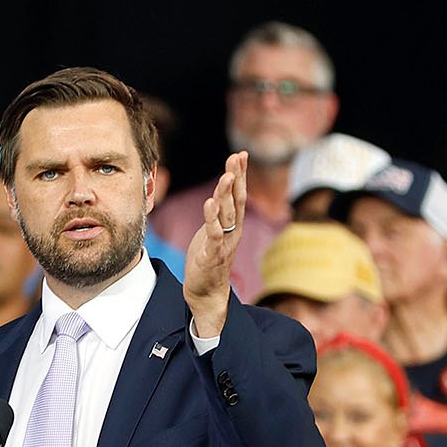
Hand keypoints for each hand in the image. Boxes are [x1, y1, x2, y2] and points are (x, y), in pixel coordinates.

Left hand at [182, 151, 247, 337]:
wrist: (206, 292)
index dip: (240, 175)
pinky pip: (214, 234)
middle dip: (237, 178)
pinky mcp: (212, 254)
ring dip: (227, 195)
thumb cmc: (208, 259)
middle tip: (237, 157)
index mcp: (233, 225)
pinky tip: (209, 203)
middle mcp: (232, 232)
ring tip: (226, 176)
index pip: (238, 195)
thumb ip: (218, 213)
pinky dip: (212, 218)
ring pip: (227, 215)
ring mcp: (224, 243)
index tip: (240, 155)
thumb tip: (219, 193)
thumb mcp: (213, 230)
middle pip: (237, 200)